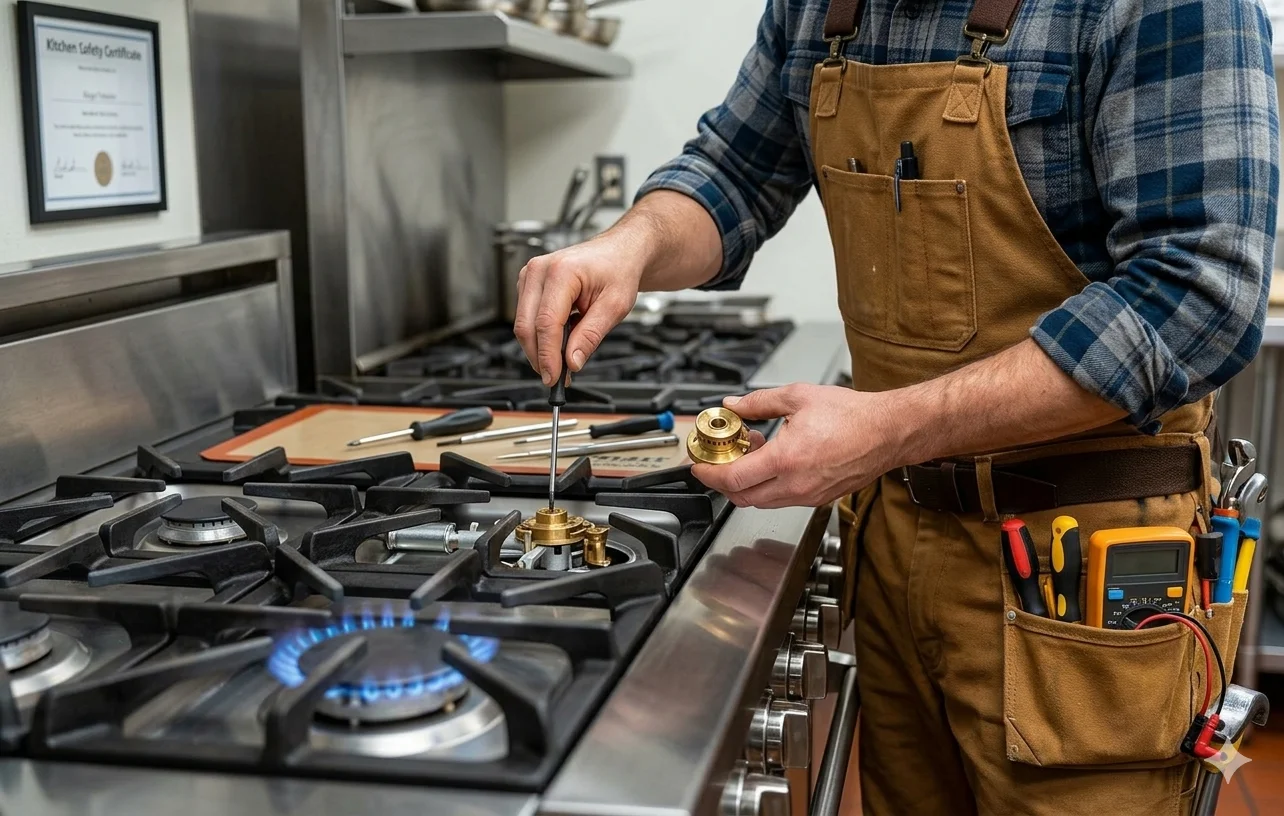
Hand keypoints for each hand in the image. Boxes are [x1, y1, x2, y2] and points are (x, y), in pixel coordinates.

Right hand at [514, 233, 642, 385]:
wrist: (618, 252)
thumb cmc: (618, 270)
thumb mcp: (615, 306)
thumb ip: (591, 335)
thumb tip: (572, 362)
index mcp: (561, 271)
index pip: (546, 322)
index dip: (548, 355)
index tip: (554, 377)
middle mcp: (539, 270)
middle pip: (527, 326)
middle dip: (540, 357)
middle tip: (557, 378)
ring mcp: (530, 276)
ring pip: (523, 325)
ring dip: (539, 349)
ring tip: (562, 362)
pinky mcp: (528, 285)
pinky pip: (526, 318)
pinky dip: (540, 336)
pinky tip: (559, 342)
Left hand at [691, 385, 906, 508]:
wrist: (888, 432)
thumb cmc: (853, 416)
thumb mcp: (798, 397)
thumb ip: (759, 402)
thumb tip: (734, 405)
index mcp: (787, 459)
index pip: (733, 478)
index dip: (709, 473)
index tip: (699, 465)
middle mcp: (796, 484)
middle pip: (742, 497)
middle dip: (724, 481)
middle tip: (721, 460)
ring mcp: (808, 496)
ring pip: (762, 501)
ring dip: (748, 483)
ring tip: (753, 453)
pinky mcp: (819, 499)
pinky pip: (782, 500)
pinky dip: (769, 486)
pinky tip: (774, 462)